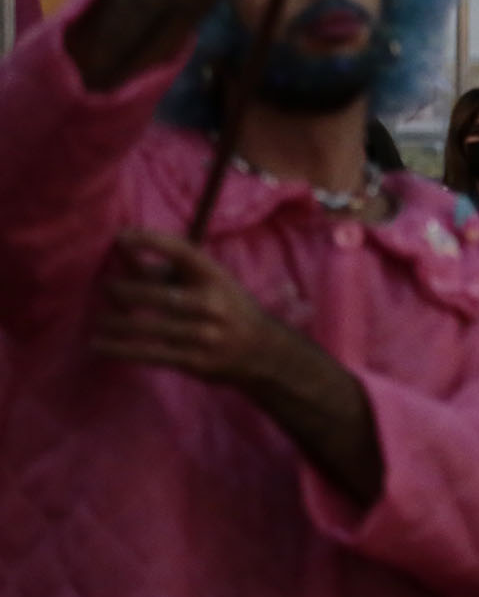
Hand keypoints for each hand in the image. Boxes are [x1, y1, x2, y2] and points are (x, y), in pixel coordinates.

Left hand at [92, 229, 278, 385]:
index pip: (182, 251)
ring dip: (116, 323)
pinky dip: (119, 349)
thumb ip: (163, 270)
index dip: (150, 241)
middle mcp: (212, 303)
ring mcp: (204, 334)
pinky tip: (98, 344)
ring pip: (149, 327)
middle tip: (106, 288)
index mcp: (216, 277)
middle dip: (125, 291)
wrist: (264, 351)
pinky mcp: (195, 360)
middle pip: (159, 295)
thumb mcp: (206, 283)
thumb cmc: (226, 307)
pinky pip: (149, 353)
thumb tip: (119, 250)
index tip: (120, 236)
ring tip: (97, 321)